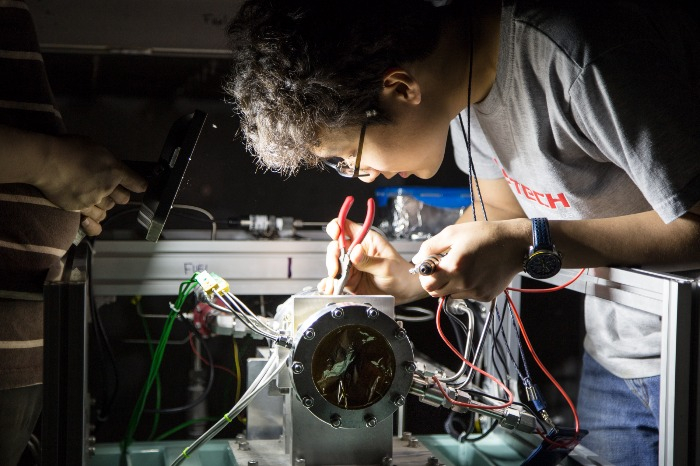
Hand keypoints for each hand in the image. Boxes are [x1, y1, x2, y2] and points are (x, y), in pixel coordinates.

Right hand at [33, 134, 147, 235]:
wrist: (46, 161)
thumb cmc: (69, 148)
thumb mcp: (95, 147)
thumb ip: (106, 160)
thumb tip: (109, 166)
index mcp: (115, 170)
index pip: (136, 183)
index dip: (139, 185)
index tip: (140, 187)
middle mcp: (108, 187)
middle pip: (123, 199)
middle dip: (119, 195)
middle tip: (112, 191)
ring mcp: (94, 200)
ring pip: (108, 209)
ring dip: (105, 205)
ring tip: (97, 200)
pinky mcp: (80, 210)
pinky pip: (93, 222)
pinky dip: (94, 222)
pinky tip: (91, 220)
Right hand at [318, 218, 426, 303]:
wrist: (405, 293)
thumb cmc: (401, 274)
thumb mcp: (386, 265)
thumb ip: (369, 260)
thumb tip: (354, 252)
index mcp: (366, 240)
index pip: (346, 226)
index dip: (337, 226)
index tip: (335, 234)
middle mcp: (357, 252)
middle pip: (335, 247)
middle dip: (333, 257)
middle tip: (336, 269)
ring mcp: (352, 266)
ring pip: (333, 264)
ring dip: (331, 272)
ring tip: (334, 281)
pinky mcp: (350, 280)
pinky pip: (335, 280)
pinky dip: (329, 284)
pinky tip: (329, 287)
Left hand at [412, 219, 529, 301]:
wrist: (515, 244)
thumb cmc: (485, 235)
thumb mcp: (453, 233)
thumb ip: (430, 247)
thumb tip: (417, 260)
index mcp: (454, 267)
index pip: (427, 284)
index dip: (425, 276)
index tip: (430, 267)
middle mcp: (464, 283)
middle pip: (436, 293)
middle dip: (435, 281)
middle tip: (443, 268)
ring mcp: (475, 291)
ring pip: (451, 294)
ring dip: (451, 284)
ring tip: (462, 267)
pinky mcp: (485, 296)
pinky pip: (467, 295)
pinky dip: (466, 286)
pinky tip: (475, 272)